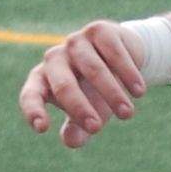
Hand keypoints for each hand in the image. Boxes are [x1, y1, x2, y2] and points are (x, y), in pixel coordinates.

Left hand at [18, 22, 156, 148]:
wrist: (123, 59)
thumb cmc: (97, 92)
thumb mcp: (87, 114)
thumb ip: (78, 129)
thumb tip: (71, 141)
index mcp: (43, 79)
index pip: (31, 95)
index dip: (33, 110)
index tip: (42, 128)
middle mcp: (55, 58)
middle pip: (63, 84)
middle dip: (80, 108)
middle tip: (96, 128)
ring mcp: (76, 41)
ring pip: (93, 69)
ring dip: (111, 93)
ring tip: (127, 114)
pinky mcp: (99, 30)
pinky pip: (113, 53)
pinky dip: (127, 73)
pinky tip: (139, 91)